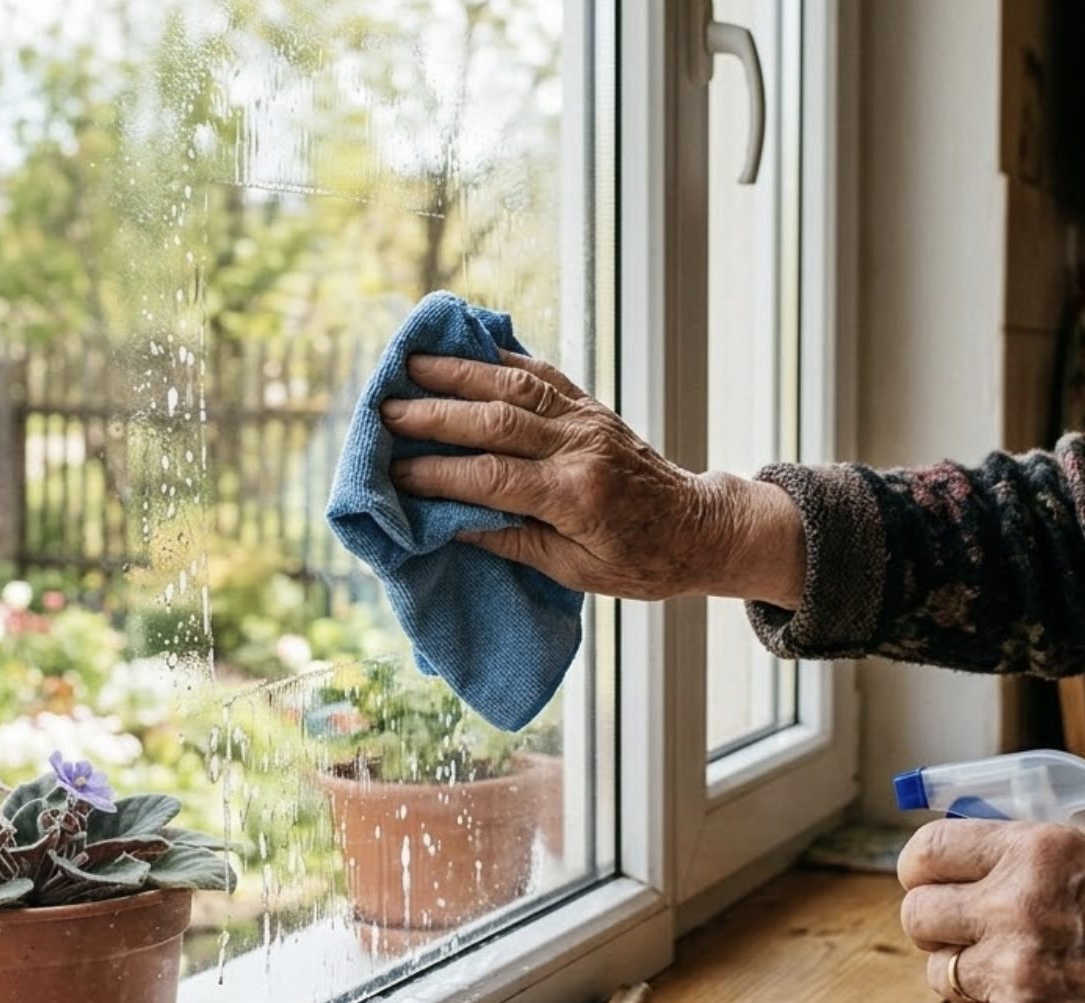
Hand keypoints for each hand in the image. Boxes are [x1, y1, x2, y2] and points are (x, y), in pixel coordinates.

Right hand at [382, 350, 804, 604]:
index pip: (492, 477)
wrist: (698, 529)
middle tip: (386, 410)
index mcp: (577, 497)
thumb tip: (448, 520)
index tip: (396, 471)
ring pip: (515, 384)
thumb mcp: (575, 570)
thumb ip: (512, 540)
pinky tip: (467, 351)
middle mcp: (581, 448)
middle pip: (496, 420)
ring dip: (460, 372)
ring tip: (412, 365)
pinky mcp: (592, 406)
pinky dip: (501, 359)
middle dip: (436, 413)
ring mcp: (588, 420)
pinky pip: (542, 373)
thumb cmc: (638, 562)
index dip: (439, 473)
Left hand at [898, 820, 1084, 1002]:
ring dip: (967, 974)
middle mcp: (1014, 908)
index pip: (926, 849)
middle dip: (936, 923)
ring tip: (1015, 971)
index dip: (919, 867)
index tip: (927, 879)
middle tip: (968, 930)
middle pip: (916, 914)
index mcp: (1031, 853)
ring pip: (938, 972)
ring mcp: (1014, 972)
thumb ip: (1027, 843)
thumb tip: (968, 843)